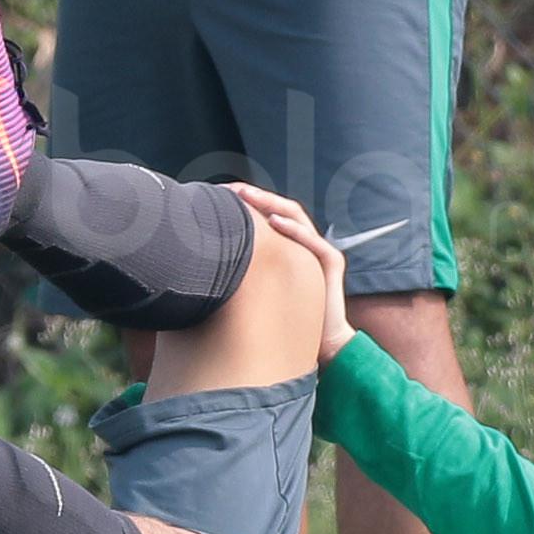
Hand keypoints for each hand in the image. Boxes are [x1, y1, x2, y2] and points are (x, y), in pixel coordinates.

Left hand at [229, 184, 354, 364]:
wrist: (324, 344)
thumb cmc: (287, 321)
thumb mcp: (257, 291)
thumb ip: (241, 275)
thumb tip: (202, 268)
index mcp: (288, 247)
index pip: (267, 214)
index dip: (245, 204)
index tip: (219, 198)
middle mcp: (304, 243)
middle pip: (279, 209)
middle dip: (255, 197)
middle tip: (229, 189)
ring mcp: (320, 250)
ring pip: (295, 216)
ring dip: (270, 203)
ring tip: (247, 196)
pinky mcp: (331, 263)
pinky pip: (313, 241)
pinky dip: (294, 229)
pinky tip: (274, 222)